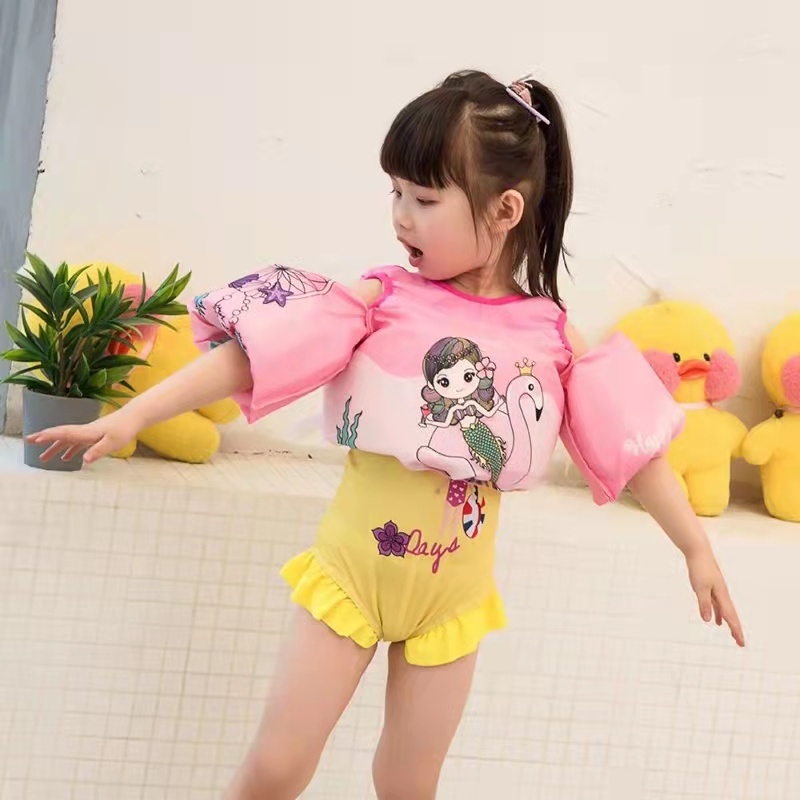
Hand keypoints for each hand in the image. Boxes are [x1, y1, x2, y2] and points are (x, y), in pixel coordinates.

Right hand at [26, 409, 141, 464]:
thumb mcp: (112, 443)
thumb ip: (98, 451)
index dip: (48, 436)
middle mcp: (84, 431)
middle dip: (44, 438)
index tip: (34, 439)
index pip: (63, 434)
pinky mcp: (94, 436)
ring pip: (68, 440)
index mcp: (86, 432)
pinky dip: (70, 450)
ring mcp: (89, 433)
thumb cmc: (124, 429)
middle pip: (61, 435)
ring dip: (55, 448)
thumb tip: (84, 460)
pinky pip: (78, 443)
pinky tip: (67, 459)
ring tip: (44, 458)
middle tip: (29, 442)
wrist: (133, 418)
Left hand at [685, 549, 744, 646]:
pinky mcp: (711, 587)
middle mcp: (722, 594)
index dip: (736, 630)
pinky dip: (718, 613)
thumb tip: (708, 620)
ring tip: (731, 634)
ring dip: (728, 622)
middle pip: (731, 615)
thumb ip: (705, 604)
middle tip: (740, 643)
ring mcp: (717, 591)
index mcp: (722, 595)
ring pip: (725, 611)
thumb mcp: (700, 587)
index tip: (741, 643)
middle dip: (735, 629)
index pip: (730, 617)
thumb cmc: (699, 568)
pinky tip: (716, 620)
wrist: (698, 552)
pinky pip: (717, 605)